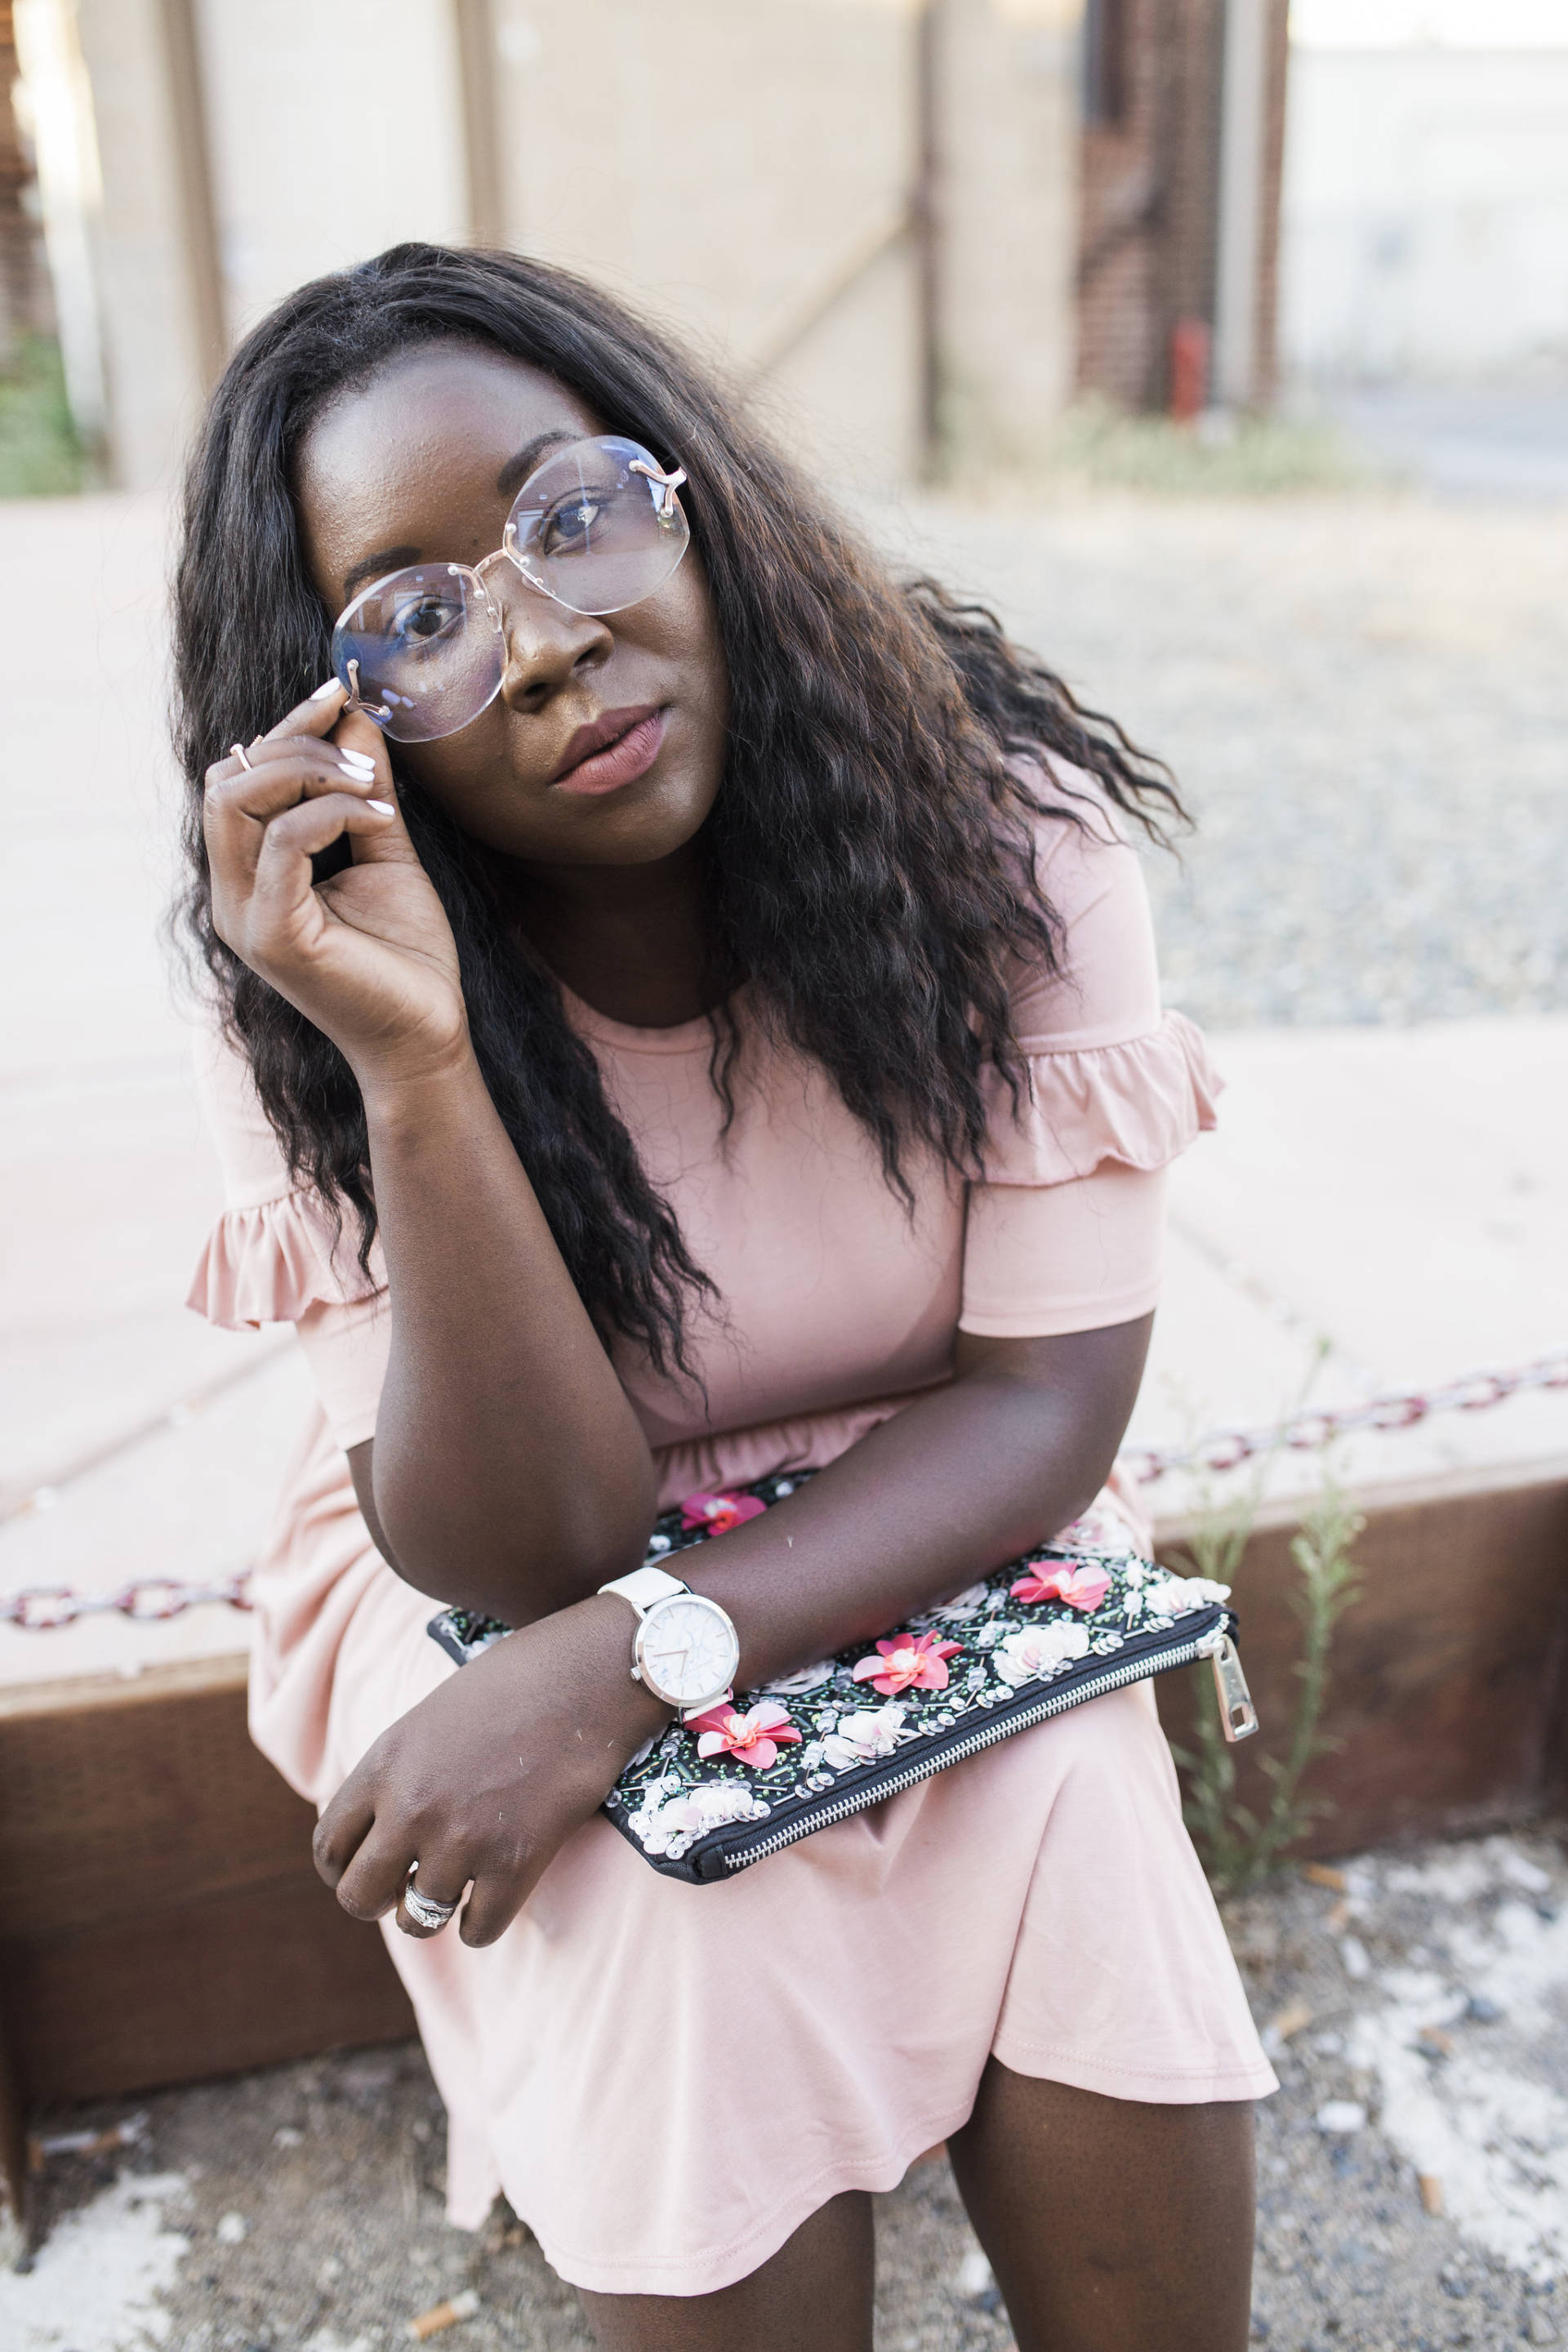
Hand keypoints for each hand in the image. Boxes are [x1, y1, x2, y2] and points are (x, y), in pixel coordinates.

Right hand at [203, 681, 467, 1088]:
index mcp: (251, 874)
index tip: (341, 695)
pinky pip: (282, 842)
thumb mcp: (385, 852)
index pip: (237, 777)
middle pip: (225, 778)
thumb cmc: (406, 956)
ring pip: (234, 799)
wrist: (427, 1036)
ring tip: (372, 787)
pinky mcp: (273, 935)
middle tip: (363, 756)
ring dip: (308, 772)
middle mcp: (233, 893)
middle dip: (294, 744)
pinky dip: (331, 812)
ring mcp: (245, 915)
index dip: (286, 728)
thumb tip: (354, 715)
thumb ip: (364, 789)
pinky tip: (379, 818)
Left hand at [313, 1597, 668, 1945]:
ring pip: (418, 1920)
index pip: (329, 1845)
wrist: (588, 1676)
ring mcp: (463, 1839)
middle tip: (403, 1890)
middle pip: (359, 1897)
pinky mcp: (516, 1863)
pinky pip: (477, 1931)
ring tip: (453, 1893)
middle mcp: (412, 1807)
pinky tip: (493, 1898)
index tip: (361, 1870)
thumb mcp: (430, 1720)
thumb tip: (381, 1834)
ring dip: (433, 1912)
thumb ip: (397, 1776)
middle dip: (377, 1901)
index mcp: (385, 1765)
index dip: (340, 1868)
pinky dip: (482, 1923)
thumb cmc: (513, 1685)